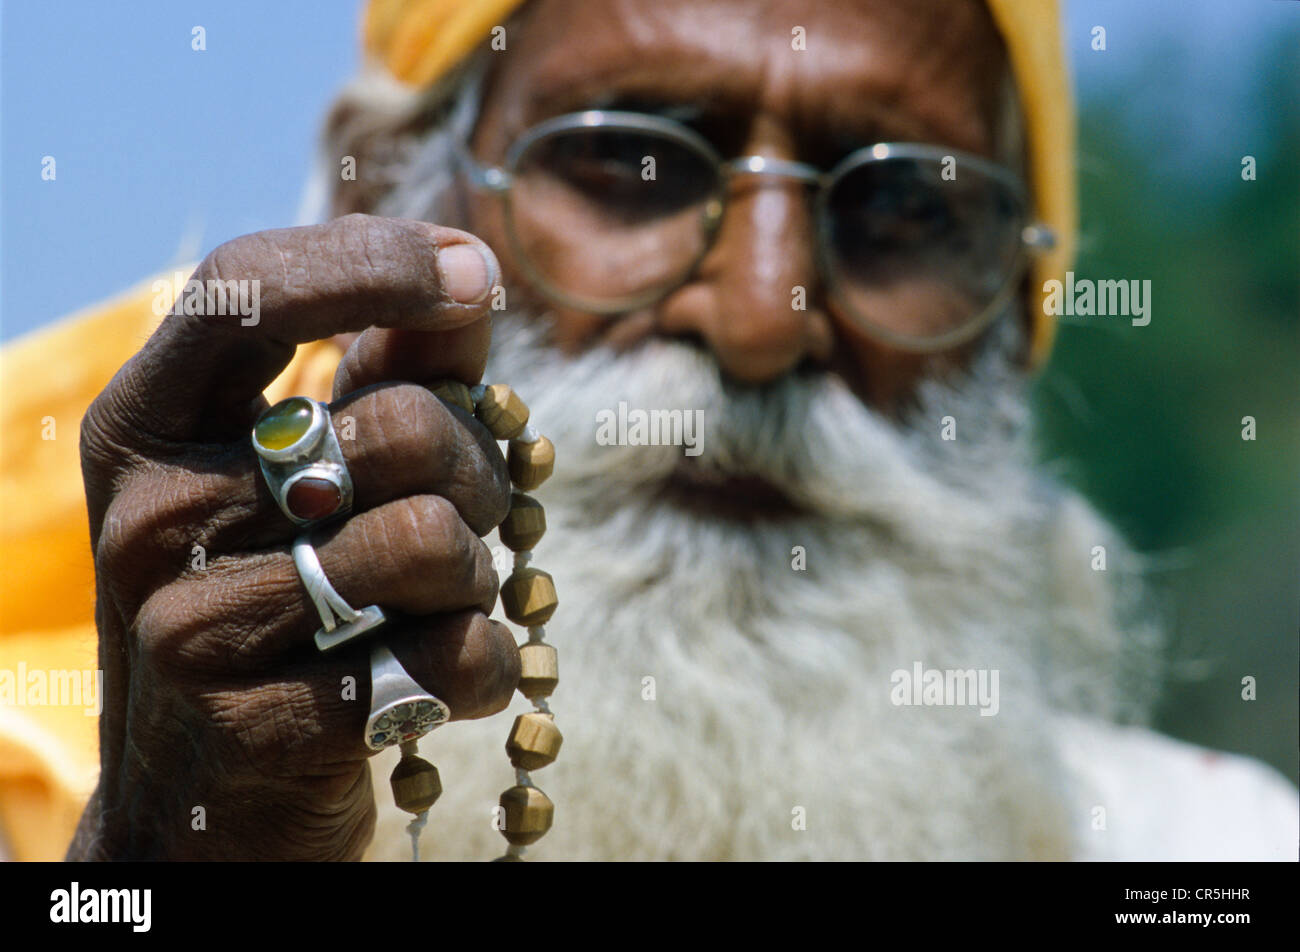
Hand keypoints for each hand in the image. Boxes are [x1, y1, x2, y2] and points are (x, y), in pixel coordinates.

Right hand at [69, 214, 517, 859]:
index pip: (247, 289)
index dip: (373, 260)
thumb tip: (468, 271)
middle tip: (471, 514)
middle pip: (397, 426)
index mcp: (146, 428)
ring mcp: (195, 627)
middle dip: (478, 468)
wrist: (200, 805)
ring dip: (482, 571)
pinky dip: (487, 663)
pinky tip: (445, 674)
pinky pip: (453, 655)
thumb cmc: (270, 604)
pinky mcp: (264, 726)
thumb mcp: (294, 479)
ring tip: (442, 598)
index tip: (472, 272)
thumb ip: (378, 371)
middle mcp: (154, 518)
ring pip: (436, 540)